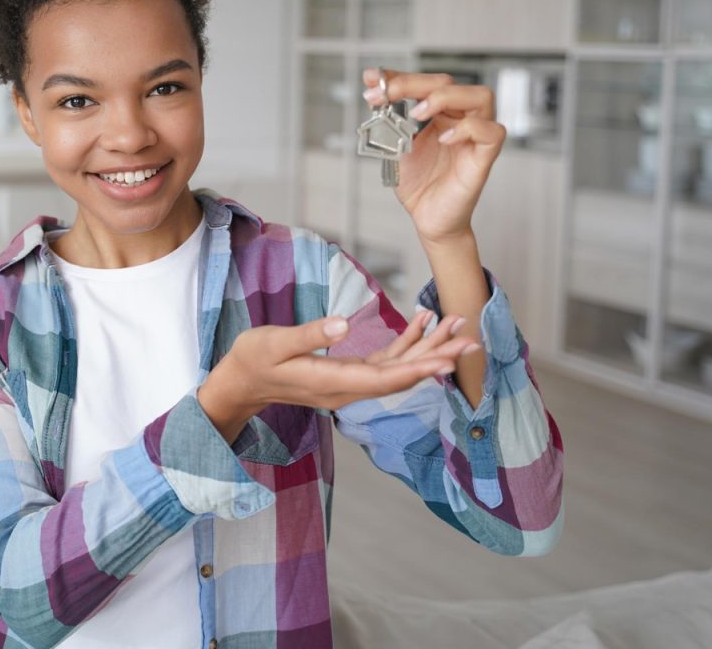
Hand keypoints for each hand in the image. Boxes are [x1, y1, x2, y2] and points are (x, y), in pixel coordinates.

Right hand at [198, 311, 478, 442]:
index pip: (383, 379)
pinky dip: (405, 343)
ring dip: (427, 348)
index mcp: (330, 382)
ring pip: (396, 369)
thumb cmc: (252, 360)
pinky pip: (383, 362)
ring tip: (456, 326)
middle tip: (471, 340)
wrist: (240, 383)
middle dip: (436, 357)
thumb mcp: (273, 343)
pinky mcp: (346, 374)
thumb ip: (309, 333)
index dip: (417, 369)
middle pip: (400, 376)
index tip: (446, 360)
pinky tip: (421, 322)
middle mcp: (346, 388)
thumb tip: (345, 323)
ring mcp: (348, 383)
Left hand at [362, 68, 505, 243]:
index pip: (426, 82)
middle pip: (449, 82)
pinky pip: (491, 131)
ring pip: (481, 96)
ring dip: (445, 97)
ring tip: (418, 112)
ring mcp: (475, 136)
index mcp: (441, 114)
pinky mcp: (484, 156)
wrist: (428, 219)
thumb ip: (389, 120)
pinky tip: (443, 138)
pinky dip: (467, 129)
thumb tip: (373, 91)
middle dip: (413, 83)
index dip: (400, 76)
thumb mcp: (396, 147)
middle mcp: (461, 119)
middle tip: (386, 94)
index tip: (372, 77)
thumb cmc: (419, 185)